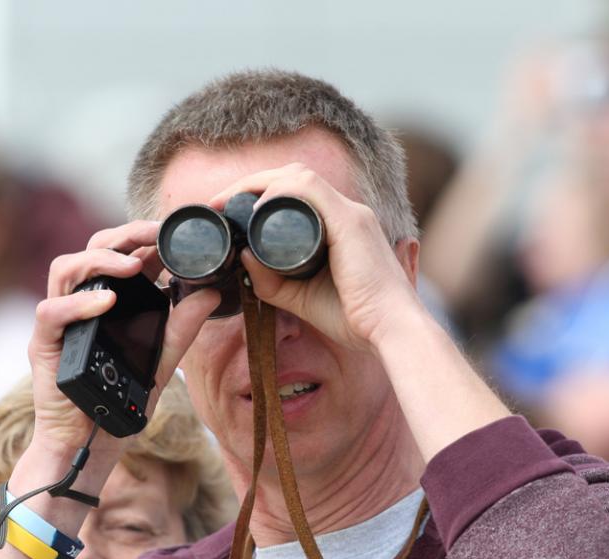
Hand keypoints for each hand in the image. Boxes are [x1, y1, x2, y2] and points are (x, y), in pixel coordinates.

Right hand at [25, 220, 220, 460]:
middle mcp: (81, 303)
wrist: (90, 447)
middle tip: (155, 233)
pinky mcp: (43, 345)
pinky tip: (106, 304)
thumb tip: (211, 294)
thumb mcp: (162, 361)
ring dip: (100, 260)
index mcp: (108, 301)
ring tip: (132, 265)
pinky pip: (51, 313)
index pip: (122, 254)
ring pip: (65, 268)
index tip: (173, 231)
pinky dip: (78, 304)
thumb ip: (182, 328)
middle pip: (92, 248)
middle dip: (124, 235)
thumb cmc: (119, 402)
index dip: (144, 237)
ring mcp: (61, 322)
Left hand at [208, 163, 422, 351]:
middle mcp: (348, 213)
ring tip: (229, 201)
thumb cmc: (355, 318)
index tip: (227, 210)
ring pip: (299, 176)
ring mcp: (351, 214)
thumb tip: (243, 256)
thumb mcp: (301, 298)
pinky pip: (310, 191)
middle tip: (219, 202)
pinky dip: (280, 192)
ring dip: (258, 182)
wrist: (390, 332)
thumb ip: (271, 281)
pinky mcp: (351, 223)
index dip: (258, 193)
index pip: (297, 191)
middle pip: (294, 176)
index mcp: (341, 226)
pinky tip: (257, 208)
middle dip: (251, 182)